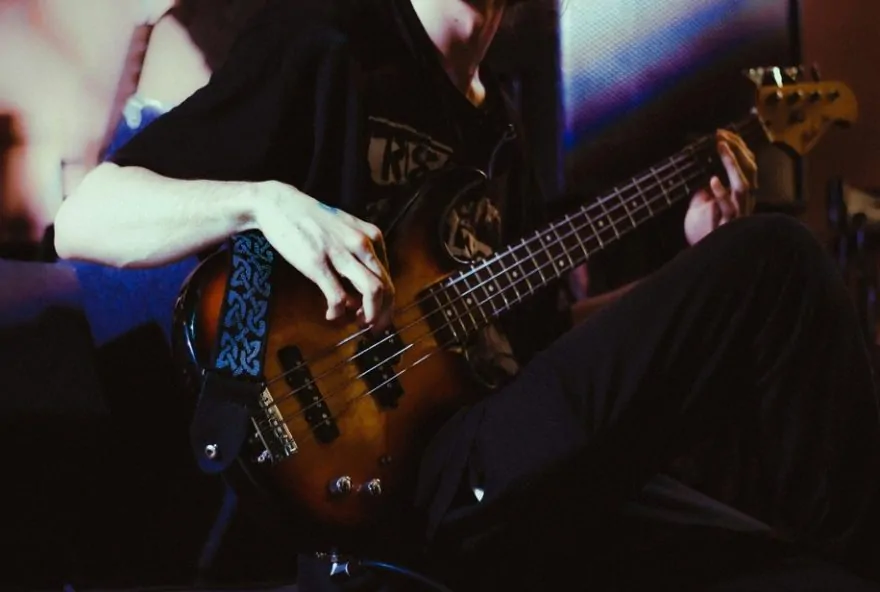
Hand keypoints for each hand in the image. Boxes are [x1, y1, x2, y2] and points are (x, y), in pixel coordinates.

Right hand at [254, 182, 393, 328]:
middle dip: (382, 314)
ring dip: (369, 315)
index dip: (386, 303)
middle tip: (372, 328)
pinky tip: (331, 314)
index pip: (389, 277)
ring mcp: (341, 253)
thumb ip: (358, 257)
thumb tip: (362, 291)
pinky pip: (339, 296)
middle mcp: (362, 243)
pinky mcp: (318, 263)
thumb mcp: (345, 230)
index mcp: (371, 236)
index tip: (376, 315)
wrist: (278, 204)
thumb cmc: (311, 220)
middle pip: (386, 288)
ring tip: (356, 323)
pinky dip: (338, 312)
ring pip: (372, 292)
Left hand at [684, 129, 757, 245]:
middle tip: (722, 136)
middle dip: (737, 150)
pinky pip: (728, 208)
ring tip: (722, 148)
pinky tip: (713, 181)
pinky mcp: (729, 226)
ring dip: (732, 165)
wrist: (710, 258)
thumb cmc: (708, 232)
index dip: (738, 147)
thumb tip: (699, 176)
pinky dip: (721, 194)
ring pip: (743, 185)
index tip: (723, 133)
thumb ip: (704, 191)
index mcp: (742, 194)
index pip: (747, 164)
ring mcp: (739, 213)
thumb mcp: (703, 206)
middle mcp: (745, 201)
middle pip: (749, 169)